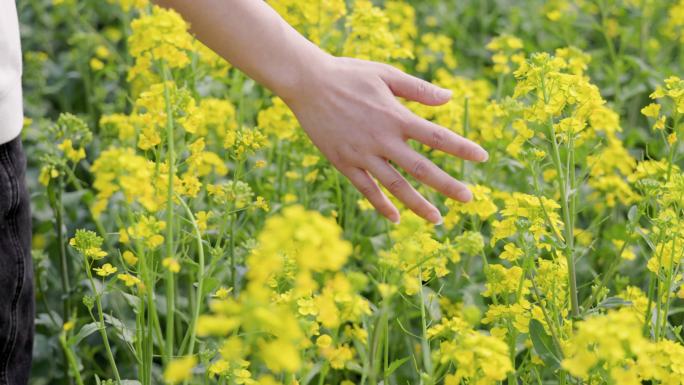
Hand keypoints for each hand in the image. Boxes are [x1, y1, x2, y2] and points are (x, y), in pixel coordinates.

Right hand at [282, 56, 488, 224]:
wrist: (307, 83)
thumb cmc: (349, 74)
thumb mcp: (385, 74)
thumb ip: (418, 89)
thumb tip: (449, 98)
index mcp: (396, 116)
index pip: (436, 137)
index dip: (461, 148)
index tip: (482, 157)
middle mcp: (382, 140)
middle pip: (421, 169)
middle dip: (447, 185)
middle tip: (469, 199)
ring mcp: (362, 154)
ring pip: (395, 186)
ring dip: (418, 204)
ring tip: (437, 219)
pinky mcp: (343, 163)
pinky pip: (366, 189)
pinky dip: (381, 205)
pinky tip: (395, 218)